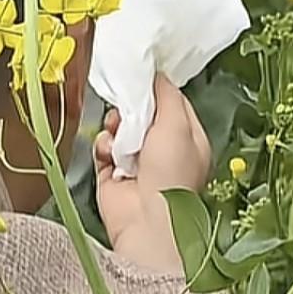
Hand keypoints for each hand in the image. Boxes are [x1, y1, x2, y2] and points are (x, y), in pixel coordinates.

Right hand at [94, 75, 211, 272]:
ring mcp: (138, 163)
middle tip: (128, 109)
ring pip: (120, 128)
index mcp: (189, 139)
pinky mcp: (113, 174)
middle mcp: (164, 150)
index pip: (172, 103)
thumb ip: (167, 95)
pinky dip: (103, 146)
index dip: (157, 90)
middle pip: (143, 114)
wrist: (145, 218)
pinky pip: (103, 148)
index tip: (142, 75)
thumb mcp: (177, 124)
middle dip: (132, 108)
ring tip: (118, 133)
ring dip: (116, 126)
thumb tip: (157, 74)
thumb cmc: (170, 172)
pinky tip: (110, 153)